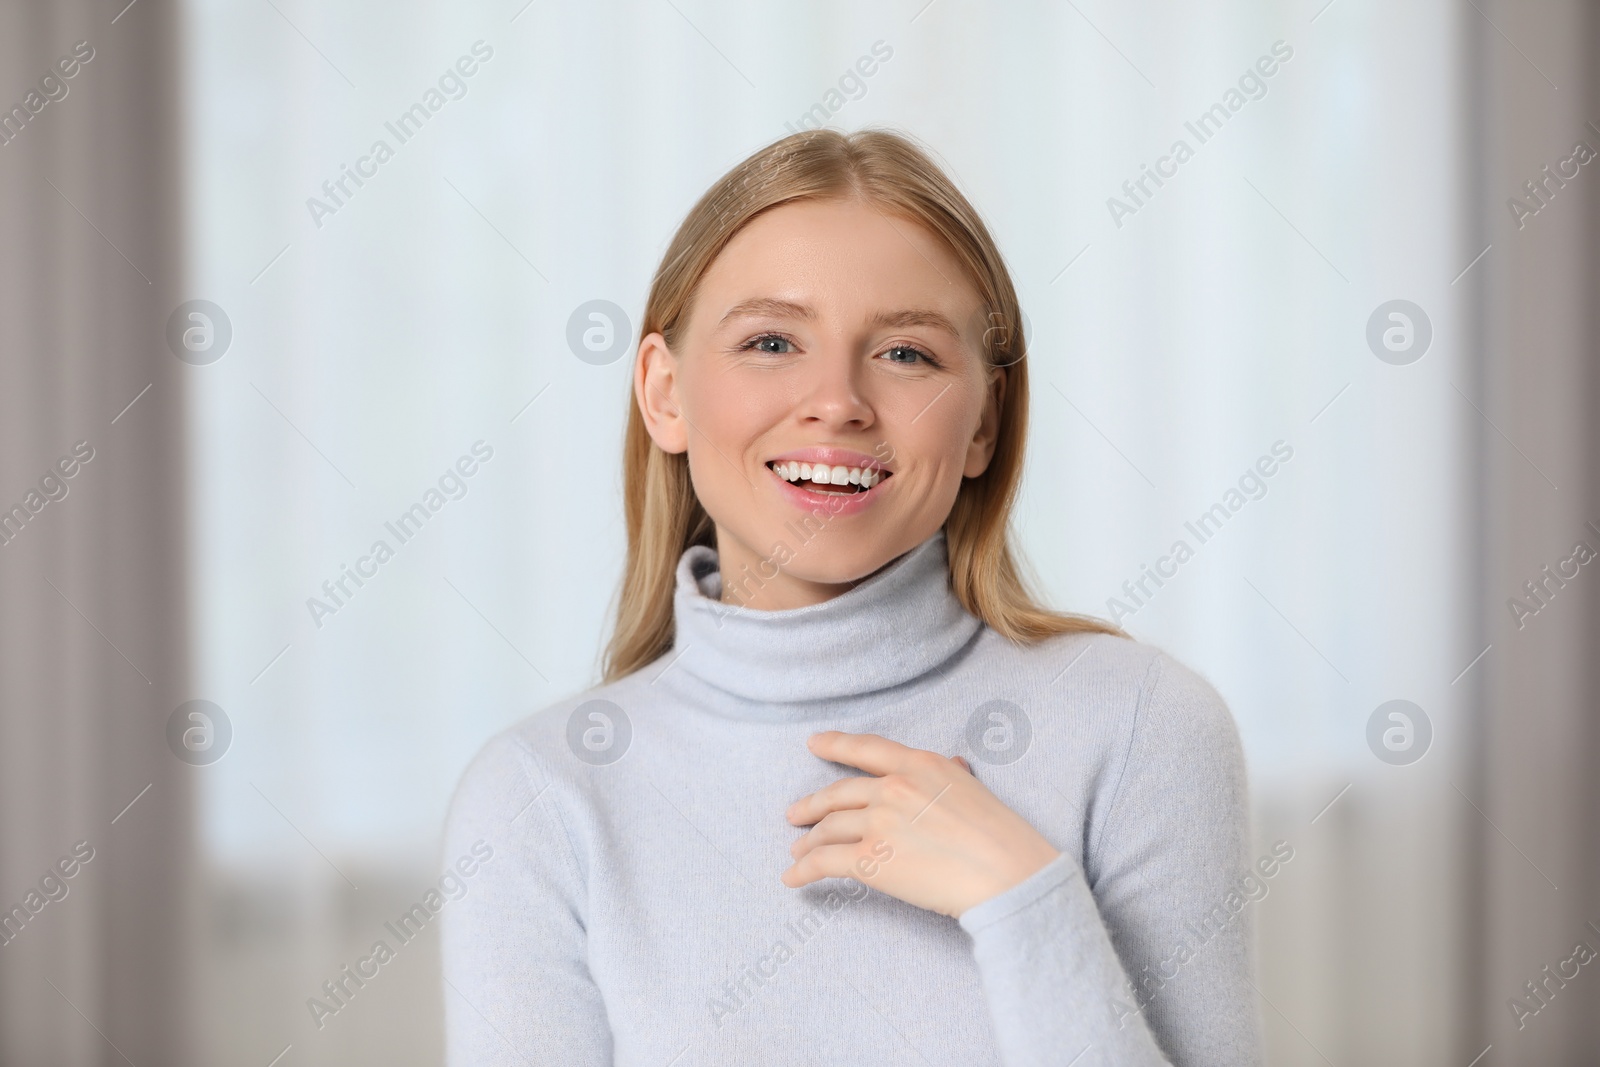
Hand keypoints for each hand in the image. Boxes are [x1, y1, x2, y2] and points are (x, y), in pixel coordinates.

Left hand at [781, 731, 1062, 918]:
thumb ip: (954, 775)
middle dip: (812, 804)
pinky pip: (824, 862)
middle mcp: (893, 787)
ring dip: (808, 841)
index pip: (866, 749)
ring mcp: (879, 823)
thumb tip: (954, 764)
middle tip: (795, 814)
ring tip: (798, 851)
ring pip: (828, 828)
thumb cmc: (1003, 836)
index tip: (814, 743)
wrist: (1008, 873)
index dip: (835, 745)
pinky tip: (792, 880)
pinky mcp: (870, 860)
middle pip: (838, 794)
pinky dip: (803, 871)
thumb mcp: (976, 789)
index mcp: (920, 764)